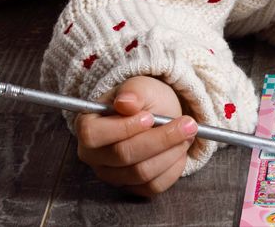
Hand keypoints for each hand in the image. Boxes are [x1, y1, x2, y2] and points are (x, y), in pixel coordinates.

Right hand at [75, 75, 196, 196]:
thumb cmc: (143, 98)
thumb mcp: (140, 86)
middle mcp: (94, 155)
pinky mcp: (131, 188)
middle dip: (159, 139)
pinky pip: (153, 186)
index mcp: (87, 125)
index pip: (93, 134)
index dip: (123, 128)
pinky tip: (180, 149)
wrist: (157, 113)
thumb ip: (133, 91)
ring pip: (141, 173)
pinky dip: (173, 167)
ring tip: (186, 133)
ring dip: (170, 152)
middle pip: (123, 155)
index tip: (150, 117)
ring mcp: (111, 175)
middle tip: (186, 123)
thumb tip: (125, 102)